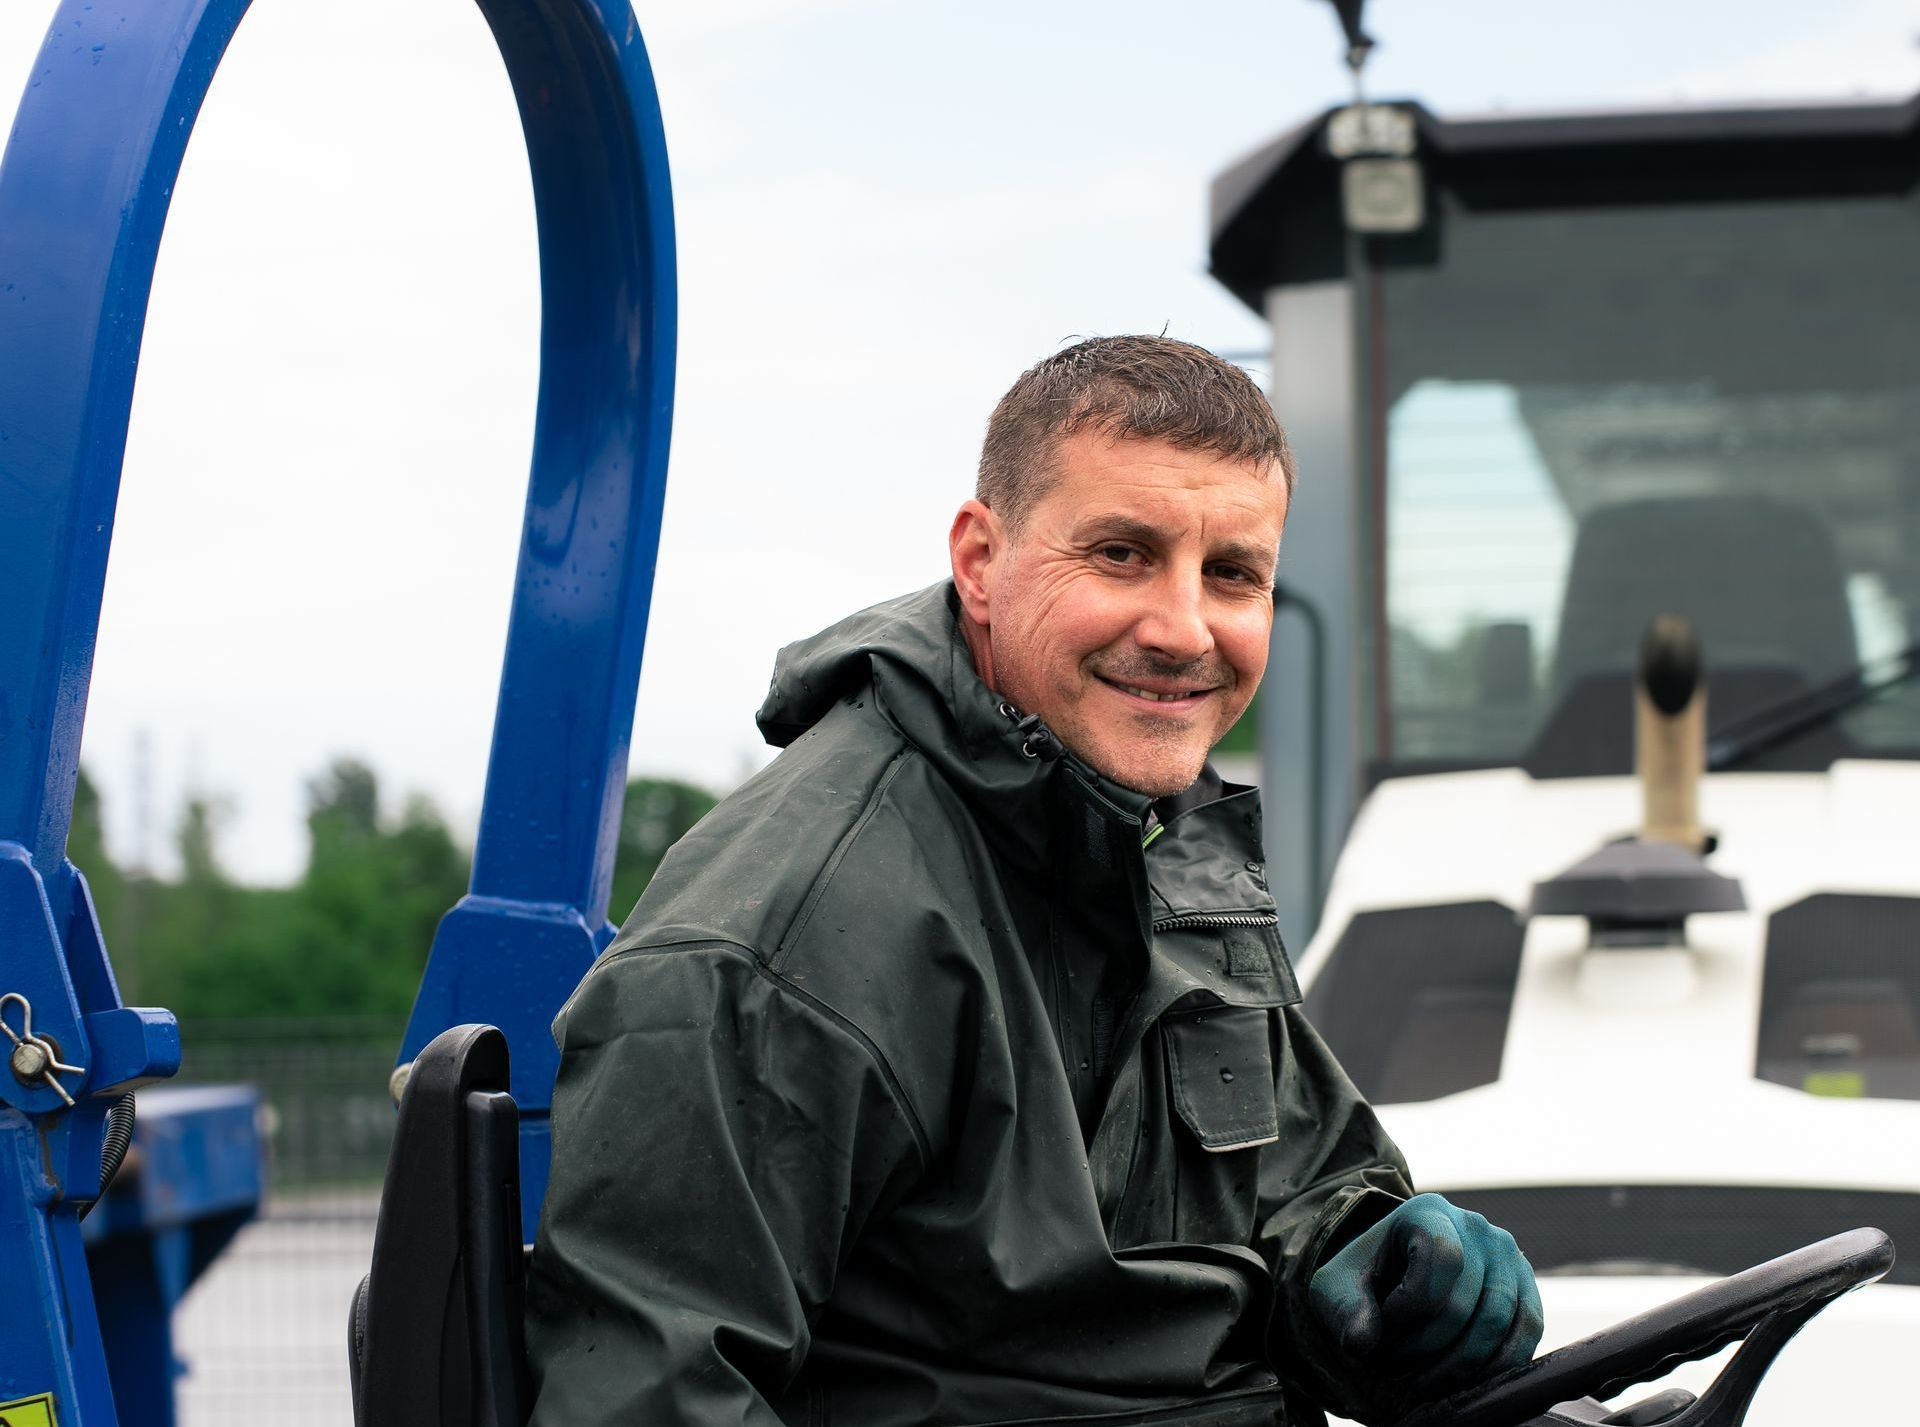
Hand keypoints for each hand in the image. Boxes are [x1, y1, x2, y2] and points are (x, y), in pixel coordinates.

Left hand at [1308, 1193, 1543, 1396]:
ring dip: (1457, 1367)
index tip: (1383, 1326)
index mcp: (1429, 1212)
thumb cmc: (1366, 1278)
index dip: (1410, 1308)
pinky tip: (1461, 1381)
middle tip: (1395, 1367)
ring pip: (1496, 1324)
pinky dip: (1496, 1366)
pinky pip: (1527, 1332)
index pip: (1441, 1259)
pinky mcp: (1527, 1287)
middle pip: (1464, 1303)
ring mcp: (1508, 1256)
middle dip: (1425, 1349)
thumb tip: (1362, 1345)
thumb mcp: (1339, 1286)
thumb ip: (1346, 1310)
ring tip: (1421, 1381)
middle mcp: (1477, 1227)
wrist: (1394, 1272)